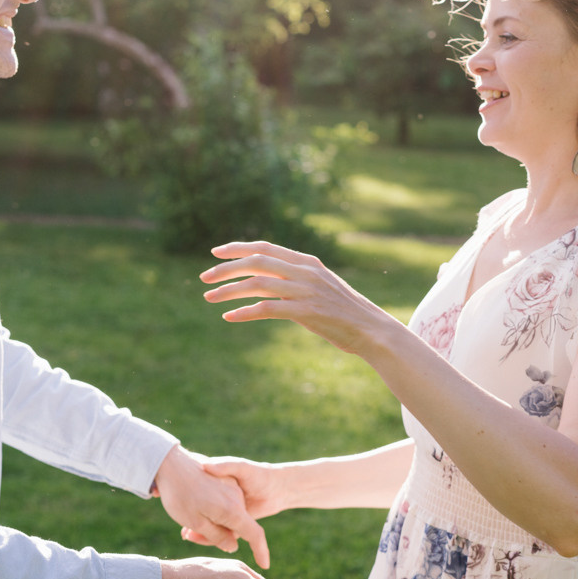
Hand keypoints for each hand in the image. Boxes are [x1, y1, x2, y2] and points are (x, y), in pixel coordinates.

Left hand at [153, 444, 269, 568]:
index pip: (255, 534)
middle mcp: (237, 499)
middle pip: (237, 525)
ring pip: (228, 514)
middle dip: (220, 534)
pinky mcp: (225, 479)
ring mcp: (232, 487)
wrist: (171, 462)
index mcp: (233, 511)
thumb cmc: (180, 495)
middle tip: (187, 534)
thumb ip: (217, 536)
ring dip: (213, 521)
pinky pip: (223, 502)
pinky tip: (190, 504)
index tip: (265, 565)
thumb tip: (233, 546)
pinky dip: (211, 509)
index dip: (261, 551)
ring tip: (183, 518)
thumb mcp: (196, 521)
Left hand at [199, 241, 391, 355]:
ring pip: (257, 284)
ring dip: (229, 291)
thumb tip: (269, 281)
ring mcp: (306, 292)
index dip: (238, 248)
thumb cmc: (346, 313)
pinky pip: (267, 309)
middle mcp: (305, 273)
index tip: (216, 252)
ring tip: (209, 298)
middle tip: (205, 277)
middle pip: (256, 262)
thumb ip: (298, 280)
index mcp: (308, 263)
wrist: (373, 331)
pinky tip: (229, 316)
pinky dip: (245, 312)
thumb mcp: (322, 287)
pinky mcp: (306, 313)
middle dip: (226, 268)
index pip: (266, 248)